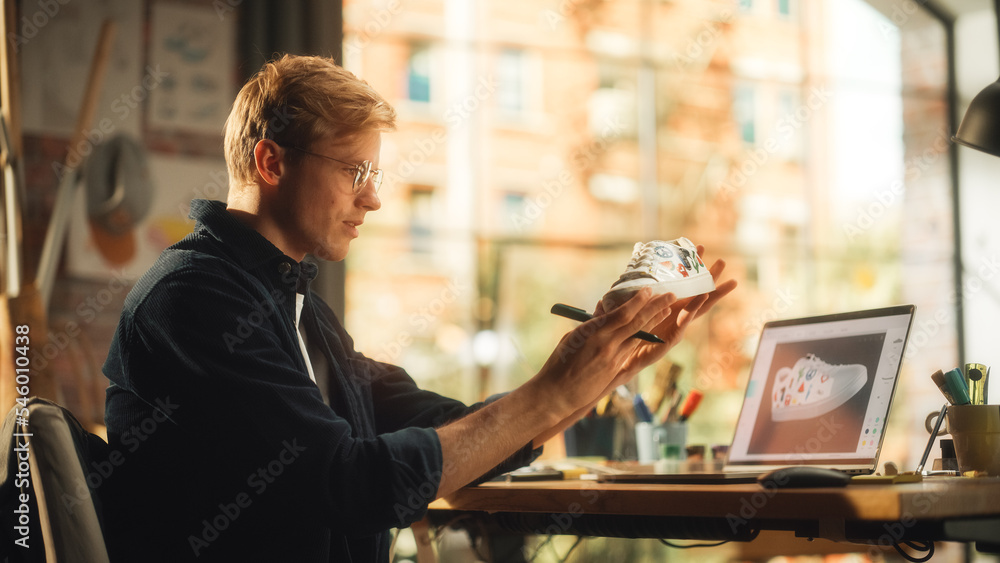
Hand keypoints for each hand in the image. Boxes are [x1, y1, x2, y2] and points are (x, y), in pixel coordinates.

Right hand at [531, 288, 678, 417]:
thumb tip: (603, 309)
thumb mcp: (573, 337)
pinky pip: (632, 350)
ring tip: (667, 310)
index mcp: (593, 332)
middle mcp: (607, 345)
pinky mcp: (615, 371)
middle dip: (655, 308)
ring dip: (654, 322)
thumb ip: (591, 324)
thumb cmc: (559, 362)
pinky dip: (643, 337)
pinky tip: (651, 331)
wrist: (558, 394)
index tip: (649, 290)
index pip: (622, 313)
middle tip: (671, 296)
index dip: (638, 301)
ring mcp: (613, 359)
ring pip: (639, 337)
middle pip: (637, 323)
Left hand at [593, 245, 736, 390]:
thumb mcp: (620, 310)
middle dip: (709, 277)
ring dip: (711, 294)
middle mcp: (673, 315)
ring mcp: (674, 326)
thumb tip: (611, 280)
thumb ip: (620, 297)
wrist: (617, 362)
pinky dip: (692, 311)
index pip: (681, 283)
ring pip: (697, 308)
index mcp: (665, 305)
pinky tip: (701, 300)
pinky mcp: (671, 339)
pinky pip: (683, 323)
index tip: (699, 249)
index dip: (690, 268)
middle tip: (721, 261)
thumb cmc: (620, 335)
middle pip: (695, 293)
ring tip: (726, 282)